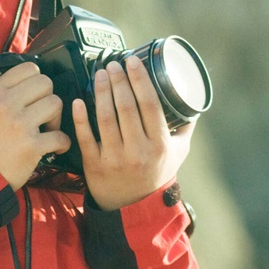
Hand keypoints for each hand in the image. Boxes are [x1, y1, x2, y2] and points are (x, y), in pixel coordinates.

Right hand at [0, 62, 70, 189]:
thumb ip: (1, 94)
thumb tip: (24, 85)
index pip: (28, 69)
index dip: (36, 81)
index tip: (36, 94)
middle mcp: (7, 103)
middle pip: (46, 83)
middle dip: (48, 97)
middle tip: (43, 113)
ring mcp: (21, 124)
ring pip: (56, 104)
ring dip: (56, 118)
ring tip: (48, 130)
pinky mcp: (32, 146)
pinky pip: (61, 136)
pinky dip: (62, 143)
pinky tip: (55, 147)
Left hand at [73, 55, 194, 210]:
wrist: (133, 207)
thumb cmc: (156, 173)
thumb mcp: (178, 153)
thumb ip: (183, 126)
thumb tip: (189, 97)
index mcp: (160, 146)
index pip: (150, 105)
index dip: (140, 80)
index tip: (132, 61)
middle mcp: (138, 152)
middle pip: (126, 108)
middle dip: (118, 81)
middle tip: (112, 64)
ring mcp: (115, 159)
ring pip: (105, 118)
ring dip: (101, 92)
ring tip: (100, 74)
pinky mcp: (94, 165)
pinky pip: (86, 137)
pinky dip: (80, 118)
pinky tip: (78, 100)